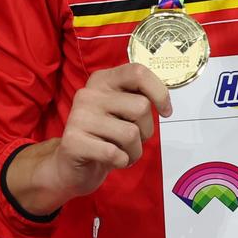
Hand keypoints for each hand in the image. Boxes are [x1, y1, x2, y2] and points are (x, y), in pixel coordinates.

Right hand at [34, 63, 172, 201]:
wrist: (71, 165)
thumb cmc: (104, 137)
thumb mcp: (123, 112)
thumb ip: (139, 100)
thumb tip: (163, 104)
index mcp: (102, 80)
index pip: (137, 72)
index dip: (159, 92)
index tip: (166, 112)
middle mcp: (89, 93)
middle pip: (141, 107)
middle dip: (146, 131)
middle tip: (132, 140)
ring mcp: (79, 116)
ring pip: (131, 134)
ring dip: (135, 151)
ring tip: (122, 152)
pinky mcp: (73, 141)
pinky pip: (115, 154)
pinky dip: (122, 161)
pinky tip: (111, 160)